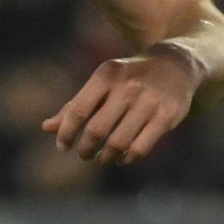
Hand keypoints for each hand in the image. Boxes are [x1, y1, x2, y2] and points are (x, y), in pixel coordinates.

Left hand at [42, 43, 204, 165]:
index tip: (63, 146)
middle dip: (85, 149)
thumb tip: (46, 128)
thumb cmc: (130, 77)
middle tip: (85, 154)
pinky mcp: (167, 115)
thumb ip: (76, 105)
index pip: (78, 111)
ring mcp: (149, 101)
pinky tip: (123, 157)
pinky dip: (127, 158)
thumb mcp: (103, 83)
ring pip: (118, 143)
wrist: (176, 65)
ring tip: (103, 158)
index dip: (66, 133)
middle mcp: (128, 86)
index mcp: (107, 75)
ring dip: (105, 157)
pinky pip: (140, 148)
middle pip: (96, 130)